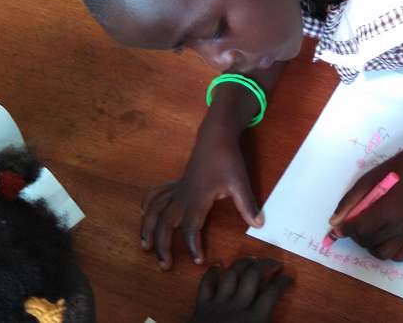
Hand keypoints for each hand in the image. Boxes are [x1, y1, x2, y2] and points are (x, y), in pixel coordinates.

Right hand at [141, 140, 262, 269]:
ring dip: (148, 228)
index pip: (189, 228)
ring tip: (145, 246)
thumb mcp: (240, 182)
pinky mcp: (178, 183)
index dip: (192, 246)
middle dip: (162, 246)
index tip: (198, 260)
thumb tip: (258, 225)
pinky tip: (144, 214)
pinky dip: (149, 204)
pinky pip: (157, 194)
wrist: (216, 137)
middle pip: (165, 224)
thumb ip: (247, 204)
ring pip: (155, 211)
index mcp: (197, 199)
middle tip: (165, 265)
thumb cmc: (227, 159)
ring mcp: (178, 189)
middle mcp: (182, 196)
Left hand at [188, 257, 292, 322]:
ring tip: (253, 259)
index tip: (289, 277)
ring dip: (243, 263)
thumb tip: (278, 321)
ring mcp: (218, 304)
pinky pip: (206, 284)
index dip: (283, 282)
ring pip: (232, 274)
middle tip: (275, 263)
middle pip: (253, 276)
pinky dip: (213, 272)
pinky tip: (219, 266)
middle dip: (266, 265)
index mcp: (254, 320)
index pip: (273, 293)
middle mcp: (237, 307)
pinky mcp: (201, 307)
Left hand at [331, 157, 402, 261]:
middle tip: (354, 222)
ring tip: (368, 230)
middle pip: (368, 242)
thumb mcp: (364, 181)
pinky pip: (401, 256)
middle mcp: (400, 225)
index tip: (338, 226)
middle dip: (355, 235)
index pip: (361, 229)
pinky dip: (391, 253)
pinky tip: (383, 239)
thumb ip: (348, 203)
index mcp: (389, 209)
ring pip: (382, 253)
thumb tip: (334, 224)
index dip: (345, 229)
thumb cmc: (389, 173)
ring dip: (369, 245)